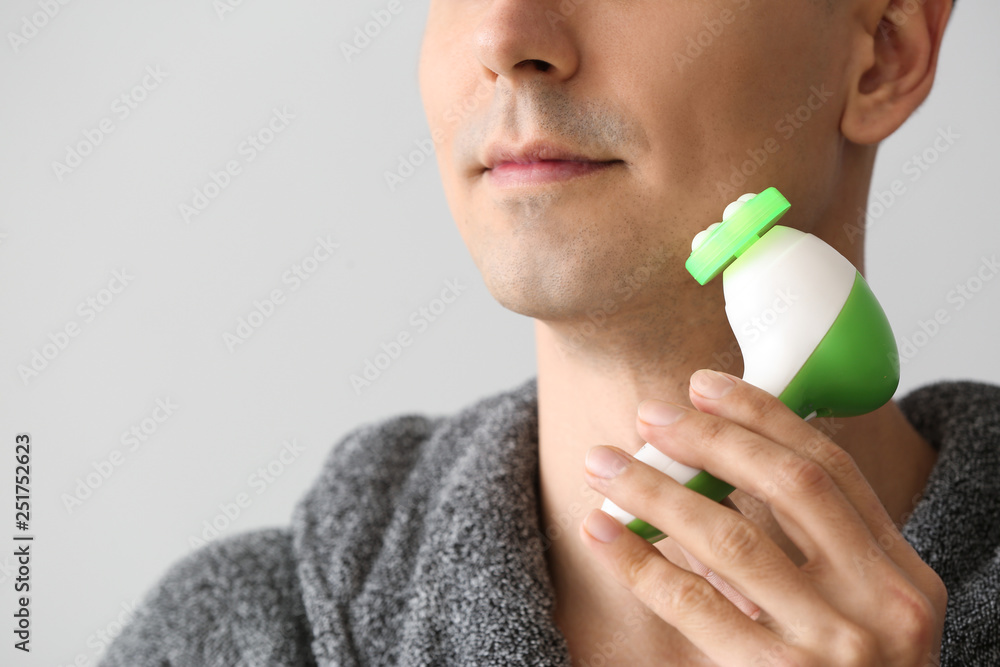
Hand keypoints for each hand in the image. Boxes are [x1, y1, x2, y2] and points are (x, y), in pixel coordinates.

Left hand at [579, 369, 946, 665]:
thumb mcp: (853, 611)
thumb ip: (802, 550)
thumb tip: (712, 472)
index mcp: (902, 575)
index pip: (831, 469)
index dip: (764, 417)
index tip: (705, 385)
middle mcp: (883, 604)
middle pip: (791, 486)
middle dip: (712, 439)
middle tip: (649, 416)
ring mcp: (837, 645)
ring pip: (732, 539)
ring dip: (658, 492)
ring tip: (606, 465)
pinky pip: (695, 604)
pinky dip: (641, 560)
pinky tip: (604, 530)